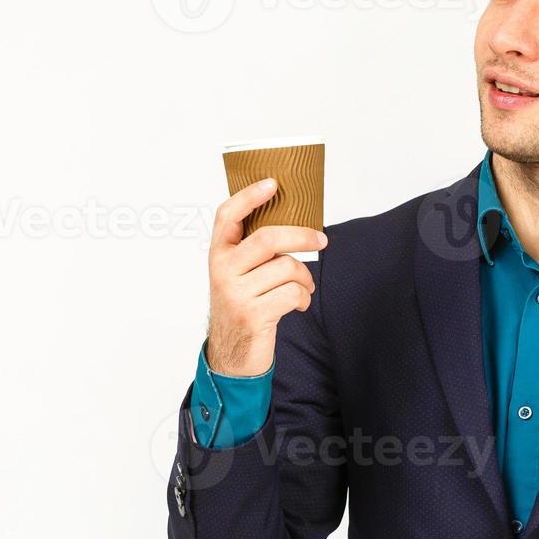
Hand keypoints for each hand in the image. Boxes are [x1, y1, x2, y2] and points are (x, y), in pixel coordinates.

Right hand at [205, 178, 327, 376]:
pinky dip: (303, 298)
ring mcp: (236, 293)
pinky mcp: (253, 314)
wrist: (231, 355)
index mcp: (218, 254)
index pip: (227, 215)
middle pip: (268, 238)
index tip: (273, 183)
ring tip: (303, 287)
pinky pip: (292, 293)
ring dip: (305, 278)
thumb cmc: (242, 306)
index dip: (249, 196)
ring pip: (287, 267)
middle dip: (302, 236)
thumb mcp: (238, 275)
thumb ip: (253, 251)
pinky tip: (297, 304)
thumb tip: (294, 225)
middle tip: (321, 240)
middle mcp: (222, 271)